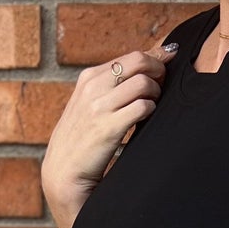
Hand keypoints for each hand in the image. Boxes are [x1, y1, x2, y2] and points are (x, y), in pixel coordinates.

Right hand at [41, 37, 179, 219]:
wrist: (63, 171)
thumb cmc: (82, 137)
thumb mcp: (90, 102)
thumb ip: (115, 82)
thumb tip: (155, 56)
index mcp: (89, 77)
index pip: (132, 56)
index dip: (155, 61)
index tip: (165, 68)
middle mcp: (93, 88)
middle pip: (139, 62)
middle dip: (159, 72)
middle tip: (161, 86)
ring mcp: (99, 107)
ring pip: (144, 83)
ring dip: (155, 93)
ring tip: (151, 105)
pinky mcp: (109, 127)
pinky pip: (142, 107)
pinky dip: (150, 111)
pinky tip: (145, 119)